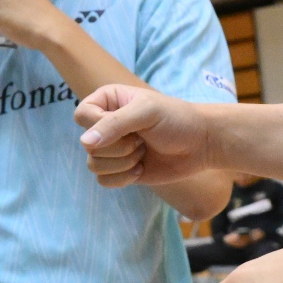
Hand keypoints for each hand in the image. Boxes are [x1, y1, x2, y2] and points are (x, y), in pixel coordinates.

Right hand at [74, 83, 216, 187]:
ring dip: (122, 163)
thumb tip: (84, 143)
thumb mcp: (146, 113)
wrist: (201, 144)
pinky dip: (123, 178)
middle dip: (119, 147)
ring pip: (93, 165)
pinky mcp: (119, 170)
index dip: (98, 126)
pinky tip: (142, 168)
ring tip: (143, 152)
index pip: (82, 115)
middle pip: (88, 145)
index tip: (126, 126)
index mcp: (107, 101)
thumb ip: (113, 124)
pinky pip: (104, 181)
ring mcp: (111, 149)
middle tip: (142, 139)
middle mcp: (104, 125)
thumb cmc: (176, 120)